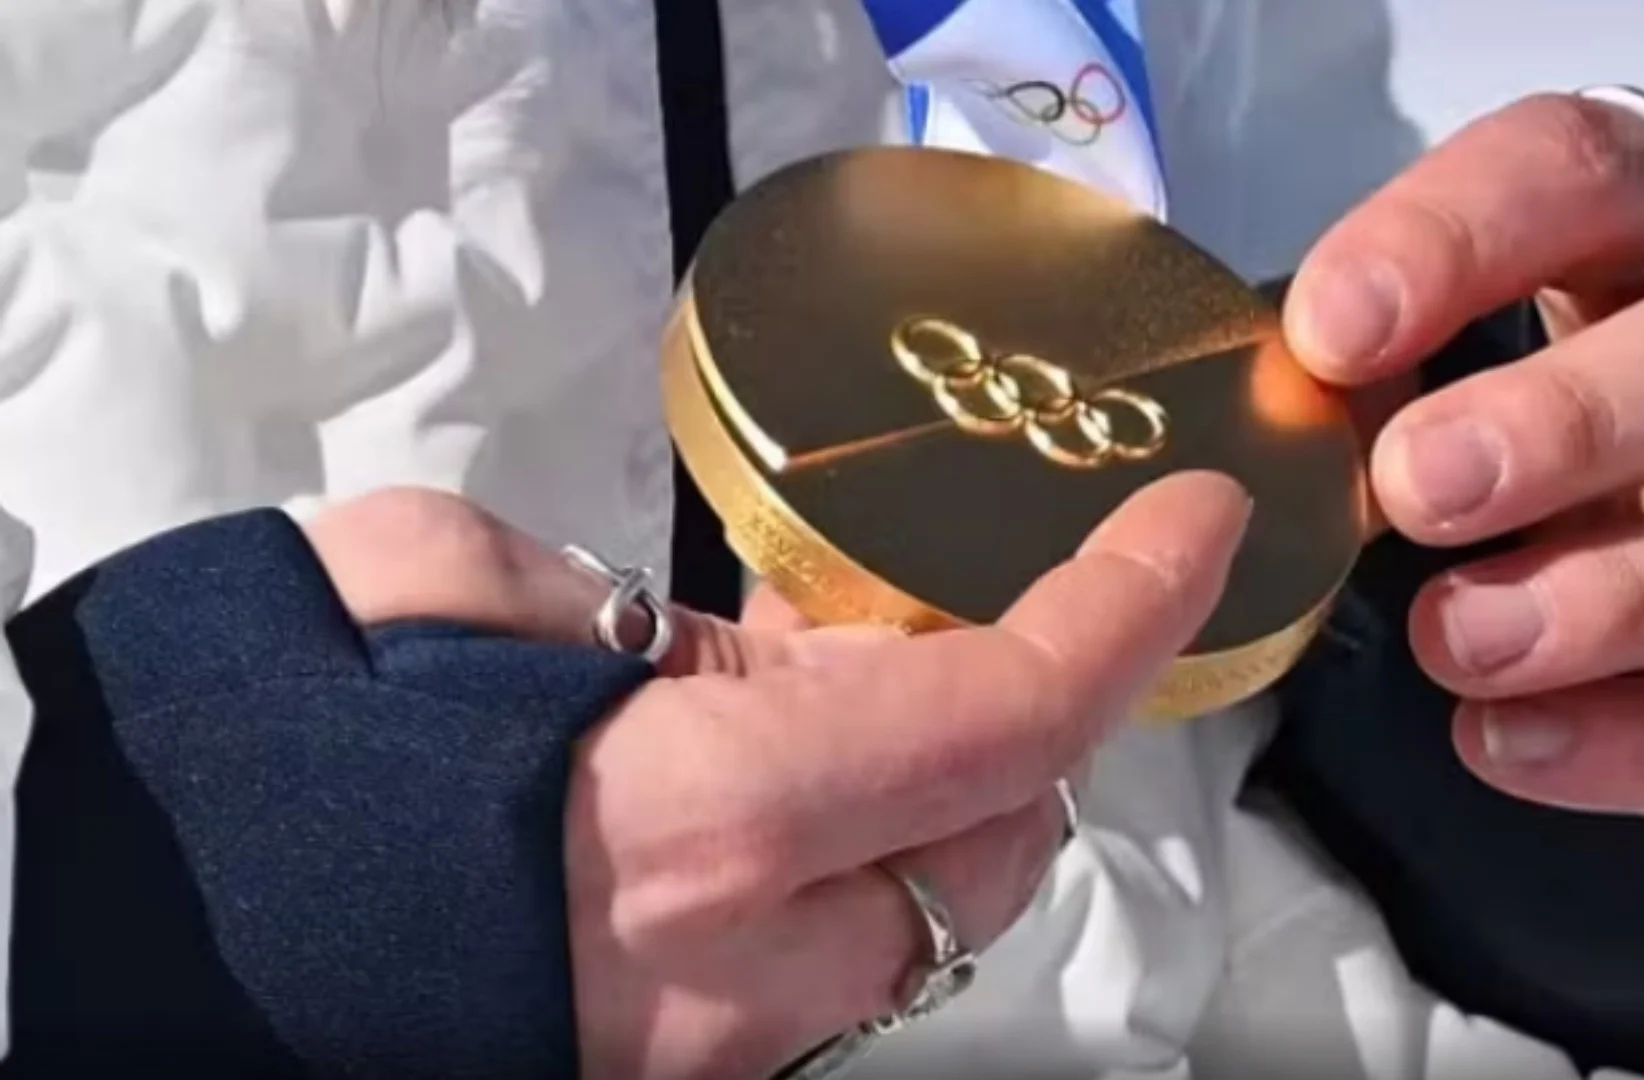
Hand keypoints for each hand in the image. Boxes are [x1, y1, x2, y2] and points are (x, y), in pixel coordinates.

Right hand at [305, 477, 1249, 1078]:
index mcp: (705, 818)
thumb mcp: (437, 596)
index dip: (1127, 607)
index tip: (1192, 526)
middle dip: (1019, 723)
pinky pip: (822, 963)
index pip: (1008, 715)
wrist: (141, 960)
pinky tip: (745, 790)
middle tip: (937, 616)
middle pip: (1000, 842)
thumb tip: (731, 664)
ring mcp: (718, 1044)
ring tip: (825, 695)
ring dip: (930, 797)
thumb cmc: (253, 757)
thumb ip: (626, 628)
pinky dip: (839, 865)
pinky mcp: (677, 1073)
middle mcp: (749, 963)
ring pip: (922, 918)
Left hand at [1284, 92, 1643, 840]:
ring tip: (1453, 638)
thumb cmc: (1565, 465)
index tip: (1331, 330)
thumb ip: (1389, 381)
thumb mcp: (1472, 382)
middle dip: (1572, 417)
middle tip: (1421, 485)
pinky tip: (1510, 742)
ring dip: (1610, 594)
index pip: (1602, 174)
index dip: (1462, 235)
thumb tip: (1288, 416)